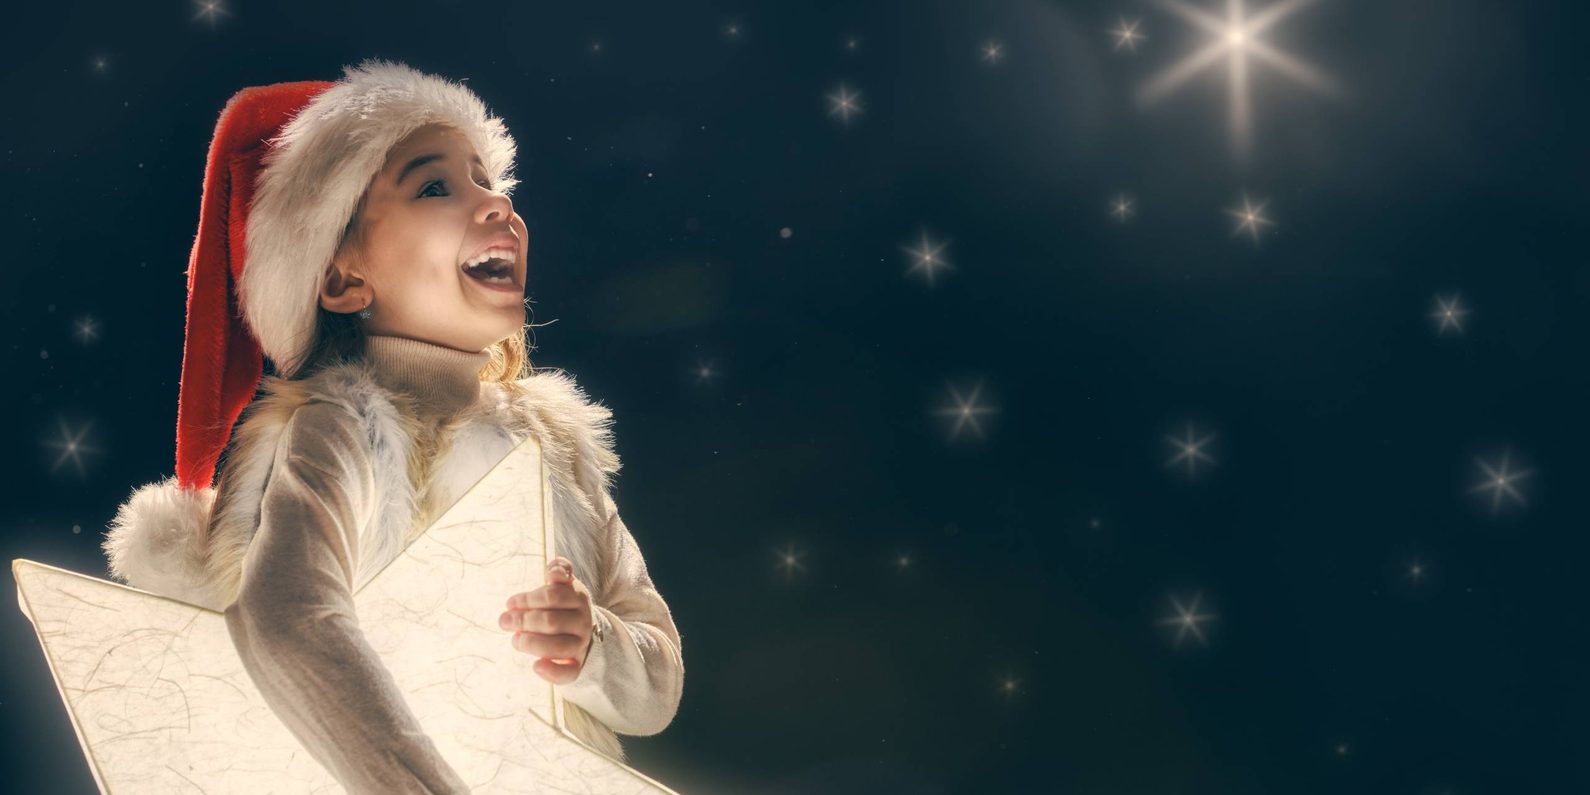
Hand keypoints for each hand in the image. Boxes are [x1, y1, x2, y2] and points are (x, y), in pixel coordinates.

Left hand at [499, 557, 594, 683]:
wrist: (582, 633)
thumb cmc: (563, 607)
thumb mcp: (564, 585)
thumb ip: (559, 571)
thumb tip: (555, 570)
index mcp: (578, 598)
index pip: (553, 596)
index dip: (528, 599)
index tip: (510, 603)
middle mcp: (583, 622)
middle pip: (551, 621)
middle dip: (522, 620)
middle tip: (504, 620)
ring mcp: (581, 645)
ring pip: (558, 646)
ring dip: (531, 643)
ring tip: (515, 640)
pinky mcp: (577, 665)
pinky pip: (568, 672)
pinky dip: (551, 671)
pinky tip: (536, 665)